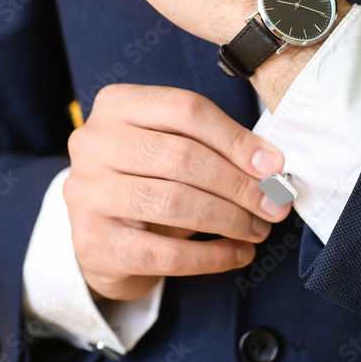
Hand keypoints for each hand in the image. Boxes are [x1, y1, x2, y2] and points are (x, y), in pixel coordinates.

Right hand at [63, 84, 290, 301]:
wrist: (100, 237)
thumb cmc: (147, 182)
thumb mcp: (172, 150)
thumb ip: (213, 148)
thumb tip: (270, 167)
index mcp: (116, 105)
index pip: (186, 109)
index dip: (236, 138)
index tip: (272, 166)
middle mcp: (93, 143)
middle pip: (182, 156)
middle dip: (238, 184)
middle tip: (273, 203)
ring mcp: (87, 193)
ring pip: (174, 202)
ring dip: (230, 219)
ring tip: (258, 229)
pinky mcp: (93, 243)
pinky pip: (165, 253)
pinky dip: (212, 256)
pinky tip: (237, 254)